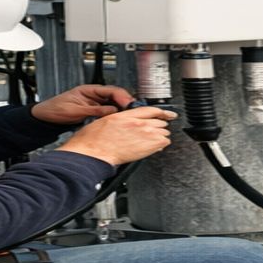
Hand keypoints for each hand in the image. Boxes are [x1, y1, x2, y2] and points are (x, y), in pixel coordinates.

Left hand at [30, 84, 134, 126]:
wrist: (45, 117)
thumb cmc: (55, 110)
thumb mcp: (76, 111)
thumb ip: (95, 110)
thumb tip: (111, 111)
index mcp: (89, 90)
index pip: (111, 90)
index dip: (122, 97)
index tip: (129, 104)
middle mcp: (94, 95)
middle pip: (115, 96)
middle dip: (125, 103)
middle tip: (132, 111)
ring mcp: (95, 103)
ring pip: (113, 105)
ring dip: (120, 110)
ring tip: (127, 117)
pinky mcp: (94, 111)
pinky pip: (108, 112)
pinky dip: (114, 116)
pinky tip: (117, 120)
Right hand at [56, 106, 173, 163]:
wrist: (93, 153)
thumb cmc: (94, 140)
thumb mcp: (106, 120)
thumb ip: (122, 120)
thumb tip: (129, 121)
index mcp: (127, 115)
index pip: (151, 110)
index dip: (163, 112)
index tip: (168, 114)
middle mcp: (138, 123)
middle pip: (159, 120)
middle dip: (158, 125)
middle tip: (153, 131)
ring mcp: (145, 134)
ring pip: (163, 131)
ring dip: (160, 135)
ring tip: (151, 140)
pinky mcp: (149, 147)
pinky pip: (164, 142)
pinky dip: (160, 144)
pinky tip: (154, 146)